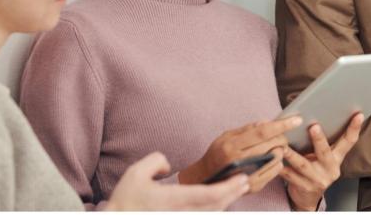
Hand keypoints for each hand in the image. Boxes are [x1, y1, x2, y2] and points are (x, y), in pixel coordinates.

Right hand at [106, 151, 249, 210]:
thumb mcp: (135, 173)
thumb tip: (168, 165)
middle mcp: (180, 214)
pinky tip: (218, 203)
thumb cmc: (124, 202)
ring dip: (225, 203)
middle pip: (216, 206)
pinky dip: (213, 210)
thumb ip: (155, 161)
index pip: (208, 196)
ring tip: (236, 191)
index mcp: (172, 200)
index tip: (242, 179)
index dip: (229, 188)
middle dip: (234, 194)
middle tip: (246, 182)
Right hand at [178, 116, 301, 186]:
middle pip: (272, 144)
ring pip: (276, 158)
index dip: (282, 125)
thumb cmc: (218, 153)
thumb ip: (248, 128)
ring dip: (281, 149)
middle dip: (283, 137)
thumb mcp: (227, 135)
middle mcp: (239, 161)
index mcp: (232, 145)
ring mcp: (247, 175)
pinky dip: (277, 162)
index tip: (296, 119)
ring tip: (274, 146)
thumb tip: (268, 121)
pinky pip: (275, 171)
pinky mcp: (253, 186)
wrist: (207, 178)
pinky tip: (271, 158)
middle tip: (282, 134)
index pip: (262, 132)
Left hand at [281, 113, 363, 210]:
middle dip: (319, 139)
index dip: (354, 128)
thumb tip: (313, 115)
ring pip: (303, 165)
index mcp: (337, 158)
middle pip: (325, 152)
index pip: (349, 141)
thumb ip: (321, 142)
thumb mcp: (322, 157)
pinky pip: (290, 176)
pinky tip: (273, 160)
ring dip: (292, 154)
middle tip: (314, 126)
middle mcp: (331, 169)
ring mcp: (318, 179)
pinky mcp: (304, 187)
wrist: (307, 198)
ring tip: (283, 145)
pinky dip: (281, 168)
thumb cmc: (314, 169)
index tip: (358, 114)